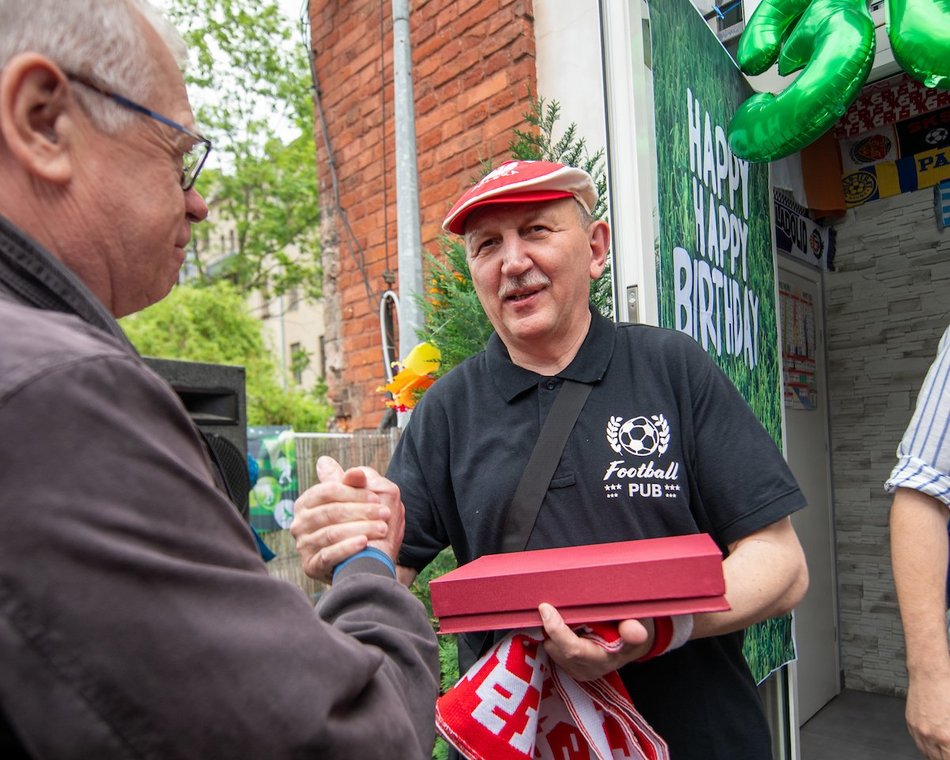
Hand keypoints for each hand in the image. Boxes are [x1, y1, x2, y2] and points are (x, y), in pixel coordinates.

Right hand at [291, 456, 404, 582]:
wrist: (364, 563)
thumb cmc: (361, 525)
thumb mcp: (358, 501)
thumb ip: (348, 483)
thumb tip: (325, 461)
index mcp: (307, 502)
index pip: (328, 490)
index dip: (354, 492)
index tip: (377, 498)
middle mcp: (300, 523)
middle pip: (331, 512)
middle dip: (362, 512)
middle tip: (385, 514)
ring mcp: (303, 545)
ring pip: (331, 533)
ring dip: (361, 529)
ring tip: (382, 528)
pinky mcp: (310, 566)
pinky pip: (328, 555)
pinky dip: (347, 548)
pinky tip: (364, 543)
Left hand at [538, 603, 651, 681]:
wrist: (632, 644)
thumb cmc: (633, 627)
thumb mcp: (638, 623)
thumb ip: (634, 628)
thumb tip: (637, 633)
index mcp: (605, 659)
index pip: (574, 650)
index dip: (557, 630)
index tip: (545, 608)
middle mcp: (589, 669)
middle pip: (557, 649)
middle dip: (550, 627)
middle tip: (550, 604)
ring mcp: (578, 671)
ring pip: (551, 649)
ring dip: (551, 631)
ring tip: (561, 614)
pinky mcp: (570, 669)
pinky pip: (553, 650)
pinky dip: (553, 636)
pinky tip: (564, 625)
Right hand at [906, 670, 949, 759]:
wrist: (929, 674)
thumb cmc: (947, 690)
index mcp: (946, 736)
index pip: (949, 757)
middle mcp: (930, 735)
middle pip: (939, 758)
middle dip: (946, 756)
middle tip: (949, 753)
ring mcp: (918, 729)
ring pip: (927, 754)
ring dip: (937, 756)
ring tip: (943, 753)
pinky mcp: (910, 723)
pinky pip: (917, 743)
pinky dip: (926, 748)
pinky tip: (933, 747)